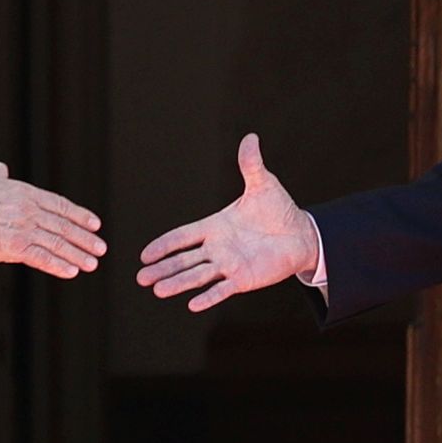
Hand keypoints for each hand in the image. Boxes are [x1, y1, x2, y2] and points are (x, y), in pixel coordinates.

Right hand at [0, 164, 105, 277]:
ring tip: (92, 263)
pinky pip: (41, 258)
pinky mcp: (14, 247)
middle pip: (63, 226)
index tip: (95, 223)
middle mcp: (30, 211)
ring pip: (57, 243)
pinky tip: (71, 271)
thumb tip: (0, 168)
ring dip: (77, 254)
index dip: (79, 215)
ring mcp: (24, 229)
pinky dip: (58, 265)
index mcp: (25, 193)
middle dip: (84, 238)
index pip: (59, 205)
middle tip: (100, 248)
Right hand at [138, 134, 323, 308]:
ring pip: (197, 276)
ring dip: (178, 283)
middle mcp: (217, 248)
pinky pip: (222, 290)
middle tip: (141, 277)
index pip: (183, 236)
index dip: (164, 245)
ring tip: (158, 291)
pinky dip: (208, 297)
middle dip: (163, 268)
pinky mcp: (243, 279)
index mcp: (215, 226)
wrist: (300, 234)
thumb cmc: (279, 209)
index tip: (144, 255)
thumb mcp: (263, 185)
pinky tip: (192, 304)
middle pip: (183, 260)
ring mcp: (228, 265)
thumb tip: (250, 137)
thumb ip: (251, 165)